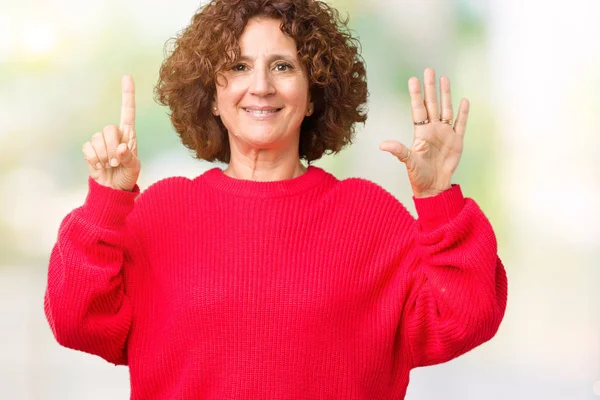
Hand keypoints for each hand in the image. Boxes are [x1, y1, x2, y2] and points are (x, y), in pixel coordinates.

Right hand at [82, 75, 140, 191]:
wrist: (113, 189)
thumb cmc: (127, 176)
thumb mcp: (134, 168)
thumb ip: (130, 157)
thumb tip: (122, 148)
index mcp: (129, 135)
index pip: (128, 111)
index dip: (127, 95)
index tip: (127, 77)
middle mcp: (114, 135)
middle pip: (109, 128)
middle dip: (113, 147)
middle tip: (117, 161)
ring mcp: (100, 142)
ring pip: (97, 139)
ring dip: (104, 156)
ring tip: (110, 165)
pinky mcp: (89, 150)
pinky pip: (87, 148)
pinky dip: (94, 159)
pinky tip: (99, 166)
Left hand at [380, 68, 469, 197]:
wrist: (434, 187)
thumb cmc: (418, 175)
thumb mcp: (408, 162)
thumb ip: (398, 151)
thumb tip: (382, 145)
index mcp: (420, 132)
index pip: (418, 109)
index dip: (416, 94)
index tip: (413, 79)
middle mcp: (433, 129)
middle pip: (432, 104)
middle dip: (430, 88)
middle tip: (429, 70)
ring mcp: (445, 134)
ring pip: (446, 110)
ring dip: (446, 95)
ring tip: (444, 78)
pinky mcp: (457, 142)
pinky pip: (460, 124)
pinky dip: (463, 113)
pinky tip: (464, 100)